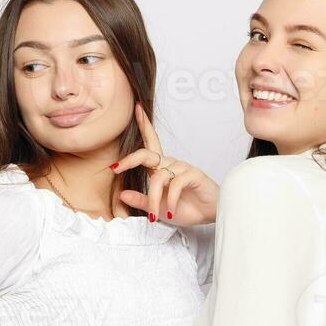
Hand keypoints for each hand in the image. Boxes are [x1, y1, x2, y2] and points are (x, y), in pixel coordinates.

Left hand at [112, 103, 218, 225]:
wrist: (209, 215)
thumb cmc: (186, 208)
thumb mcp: (157, 208)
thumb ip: (141, 201)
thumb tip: (121, 194)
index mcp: (161, 168)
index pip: (150, 144)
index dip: (144, 126)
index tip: (136, 109)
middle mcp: (170, 164)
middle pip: (147, 154)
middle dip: (131, 159)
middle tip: (116, 169)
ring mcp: (182, 167)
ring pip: (158, 178)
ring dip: (153, 199)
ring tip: (154, 216)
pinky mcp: (193, 174)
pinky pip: (175, 185)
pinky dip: (169, 200)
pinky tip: (170, 211)